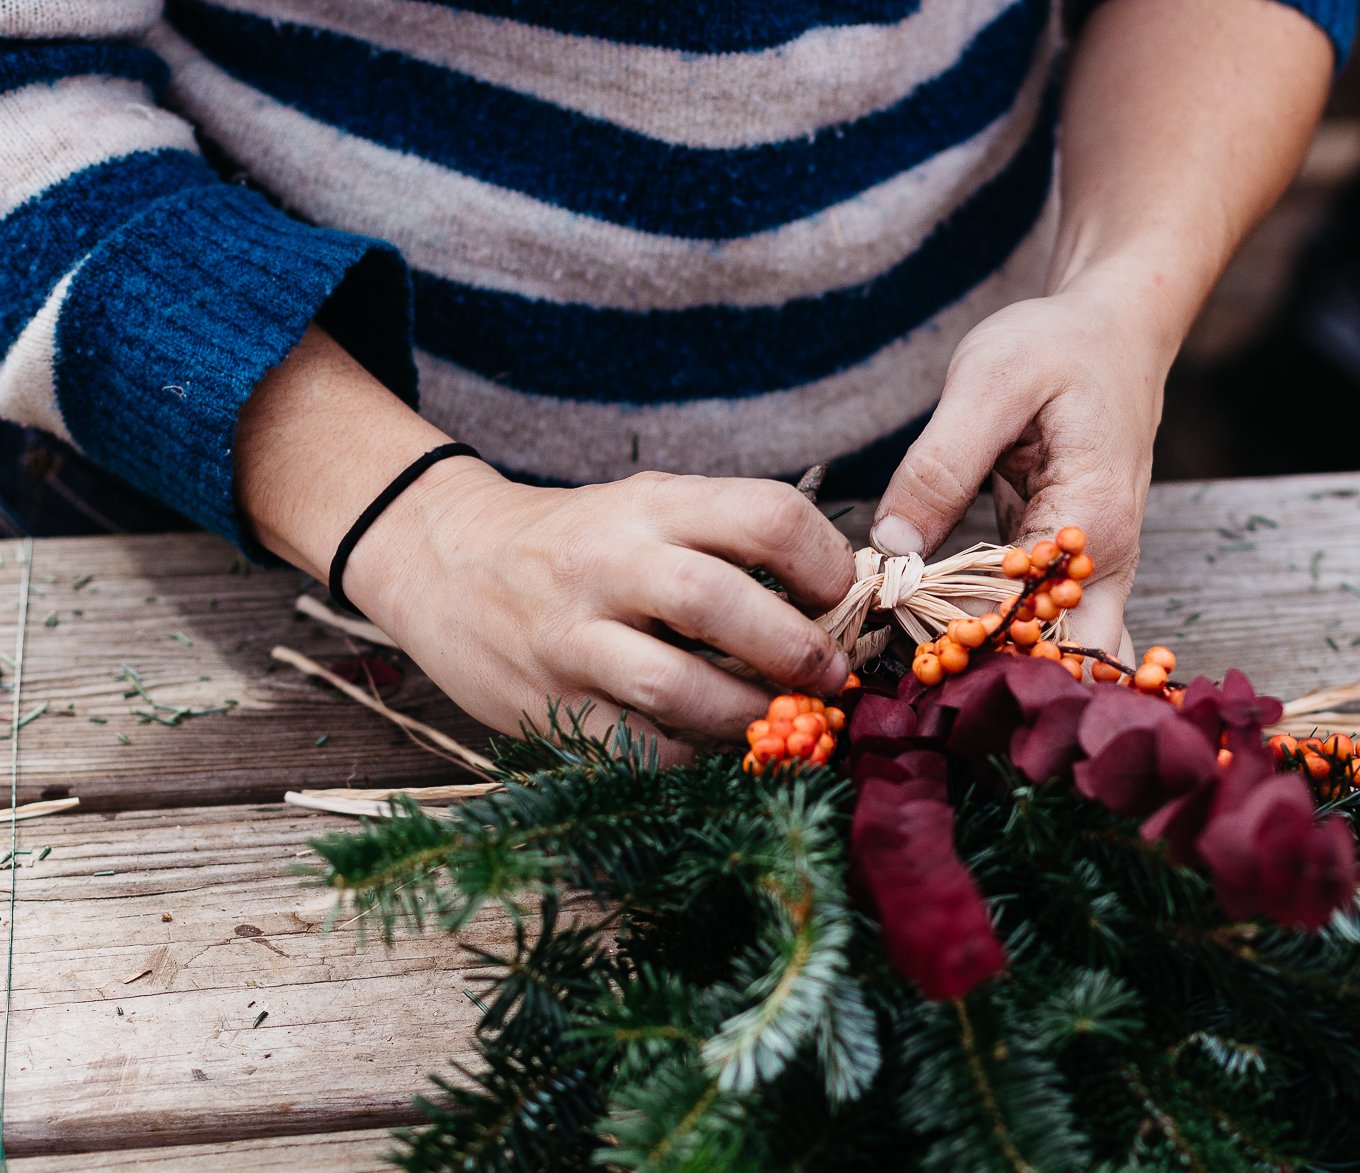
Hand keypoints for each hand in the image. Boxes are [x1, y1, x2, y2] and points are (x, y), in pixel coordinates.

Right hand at [347, 466, 854, 761]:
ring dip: (749, 714)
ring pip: (678, 688)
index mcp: (649, 505)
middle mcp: (607, 563)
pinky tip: (712, 743)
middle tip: (828, 675)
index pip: (764, 515)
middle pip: (719, 604)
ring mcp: (570, 638)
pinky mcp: (547, 705)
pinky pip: (639, 749)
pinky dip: (692, 757)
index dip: (825, 562)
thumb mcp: (644, 505)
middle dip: (794, 649)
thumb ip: (727, 535)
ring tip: (778, 719)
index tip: (840, 597)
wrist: (446, 562)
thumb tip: (838, 597)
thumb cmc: (575, 538)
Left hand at [870, 286, 1172, 659]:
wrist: (1111, 332)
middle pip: (1053, 663)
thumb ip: (940, 466)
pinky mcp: (1064, 570)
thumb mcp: (989, 383)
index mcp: (1090, 525)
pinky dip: (992, 642)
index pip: (1027, 622)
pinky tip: (940, 651)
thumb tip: (892, 547)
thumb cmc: (1058, 347)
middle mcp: (1103, 565)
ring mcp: (1091, 575)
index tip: (898, 648)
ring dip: (987, 667)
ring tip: (920, 676)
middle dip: (985, 680)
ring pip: (1048, 655)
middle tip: (912, 685)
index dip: (959, 643)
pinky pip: (1034, 627)